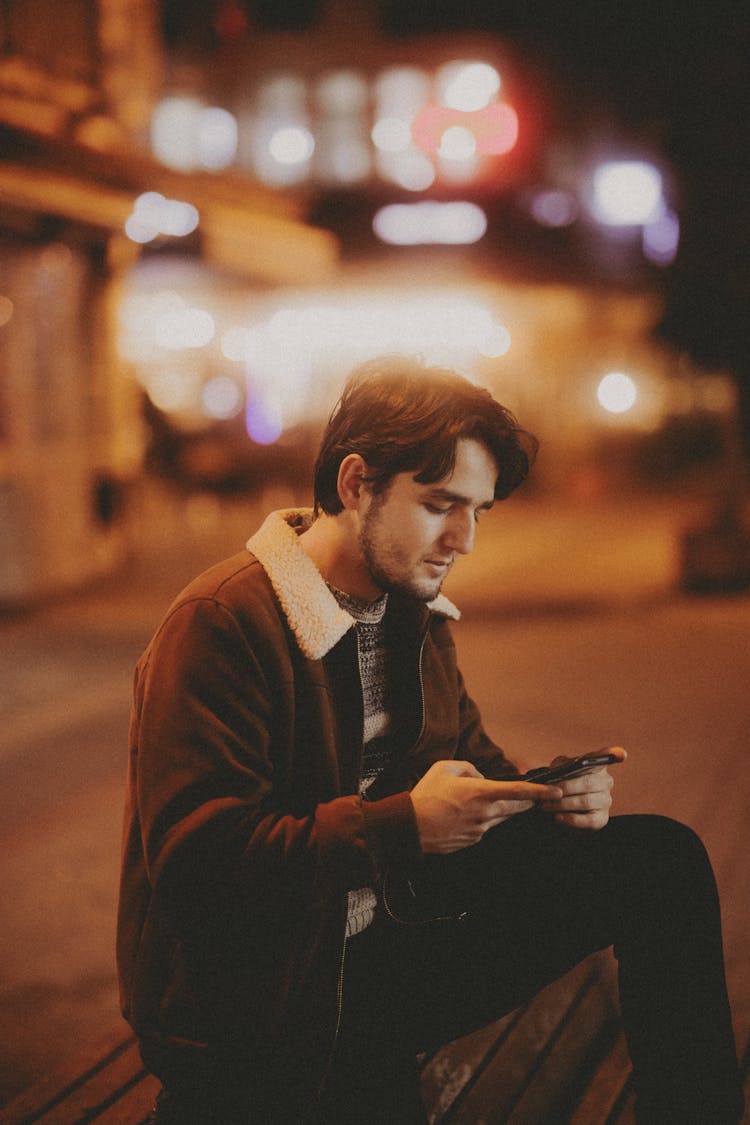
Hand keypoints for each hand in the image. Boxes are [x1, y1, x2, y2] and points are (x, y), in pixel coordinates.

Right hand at [410, 759, 562, 853]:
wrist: (410, 827)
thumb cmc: (426, 795)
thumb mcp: (444, 768)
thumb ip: (468, 767)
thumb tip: (480, 777)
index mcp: (481, 792)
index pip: (519, 791)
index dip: (540, 791)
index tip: (556, 792)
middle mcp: (485, 812)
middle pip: (516, 808)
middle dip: (526, 802)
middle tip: (533, 798)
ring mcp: (480, 829)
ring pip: (500, 817)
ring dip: (499, 809)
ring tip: (477, 802)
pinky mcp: (472, 840)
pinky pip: (485, 827)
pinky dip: (481, 819)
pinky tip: (462, 815)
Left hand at [539, 746, 626, 829]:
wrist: (556, 807)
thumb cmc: (560, 782)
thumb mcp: (557, 769)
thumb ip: (559, 766)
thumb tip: (558, 771)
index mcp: (597, 765)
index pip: (606, 757)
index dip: (614, 755)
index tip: (621, 754)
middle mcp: (606, 782)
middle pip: (588, 783)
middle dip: (565, 788)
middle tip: (547, 793)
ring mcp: (606, 801)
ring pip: (586, 802)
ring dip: (563, 804)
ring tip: (545, 806)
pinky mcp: (601, 819)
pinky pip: (588, 821)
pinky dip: (571, 819)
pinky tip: (558, 818)